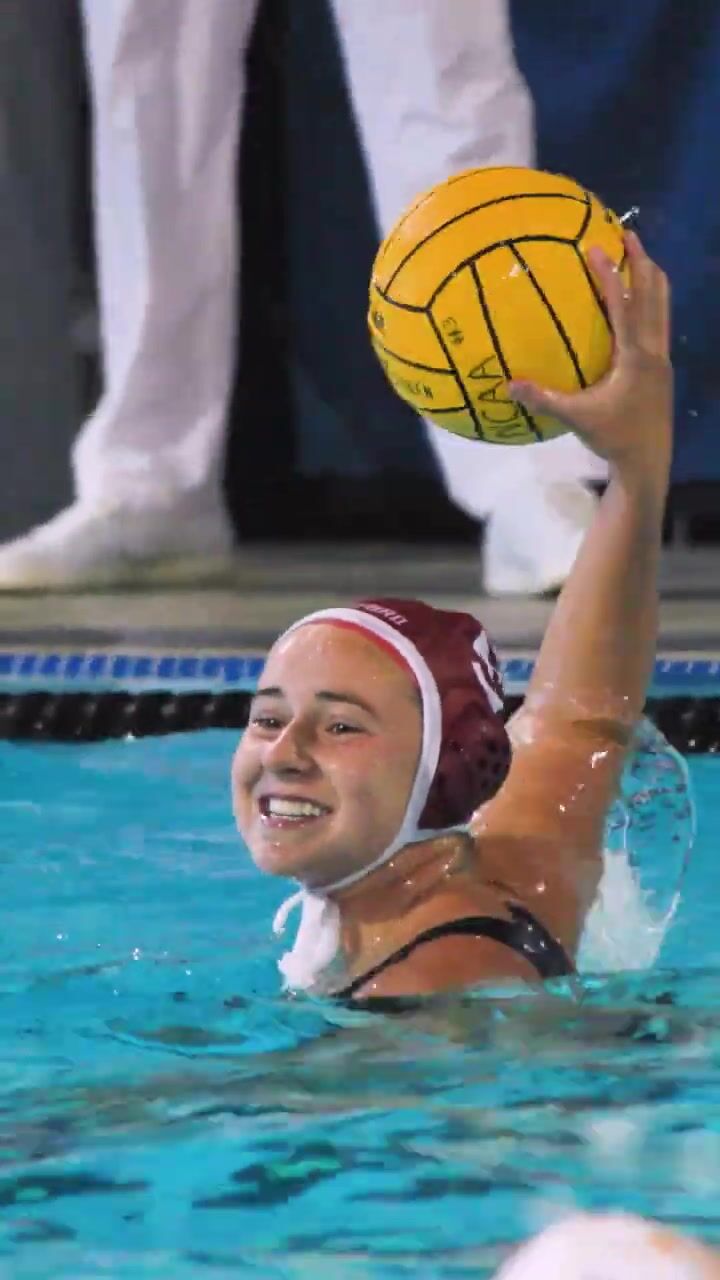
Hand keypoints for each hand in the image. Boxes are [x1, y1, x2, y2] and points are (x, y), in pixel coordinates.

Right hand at [509, 232, 672, 482]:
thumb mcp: (575, 419)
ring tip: (640, 256)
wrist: (648, 461)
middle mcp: (653, 351)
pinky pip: (658, 324)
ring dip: (651, 279)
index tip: (597, 246)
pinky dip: (651, 303)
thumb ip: (544, 399)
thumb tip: (509, 384)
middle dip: (642, 261)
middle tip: (629, 232)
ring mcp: (661, 359)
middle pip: (654, 293)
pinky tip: (638, 303)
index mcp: (634, 357)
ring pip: (662, 307)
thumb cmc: (612, 438)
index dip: (610, 274)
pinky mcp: (662, 369)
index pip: (623, 305)